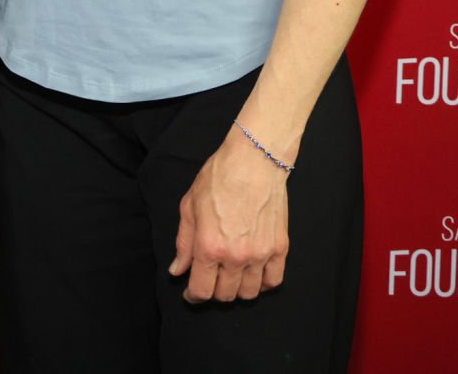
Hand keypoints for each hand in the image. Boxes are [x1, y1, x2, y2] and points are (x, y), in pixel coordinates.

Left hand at [169, 132, 290, 301]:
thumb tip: (177, 271)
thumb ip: (183, 244)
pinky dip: (262, 284)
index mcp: (209, 247)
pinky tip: (253, 274)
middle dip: (213, 291)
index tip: (190, 294)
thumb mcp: (189, 207)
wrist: (253, 162)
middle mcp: (235, 257)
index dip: (193, 296)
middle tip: (210, 279)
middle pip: (225, 294)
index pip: (201, 290)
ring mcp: (260, 254)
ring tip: (230, 276)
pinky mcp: (280, 248)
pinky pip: (273, 281)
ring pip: (249, 292)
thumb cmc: (217, 179)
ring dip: (237, 289)